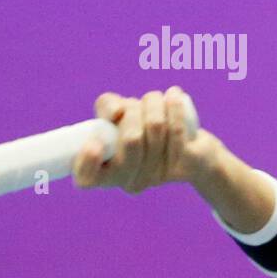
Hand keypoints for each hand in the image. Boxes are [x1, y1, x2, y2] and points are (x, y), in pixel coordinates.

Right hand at [72, 87, 219, 193]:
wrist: (189, 147)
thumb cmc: (141, 127)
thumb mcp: (116, 115)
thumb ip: (107, 106)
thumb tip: (117, 113)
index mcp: (104, 174)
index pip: (87, 178)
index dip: (87, 163)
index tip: (93, 143)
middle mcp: (129, 182)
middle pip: (131, 139)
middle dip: (133, 110)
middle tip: (133, 105)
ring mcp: (157, 177)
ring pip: (155, 127)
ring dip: (153, 102)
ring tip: (153, 98)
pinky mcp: (185, 166)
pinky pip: (177, 131)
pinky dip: (174, 106)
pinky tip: (173, 95)